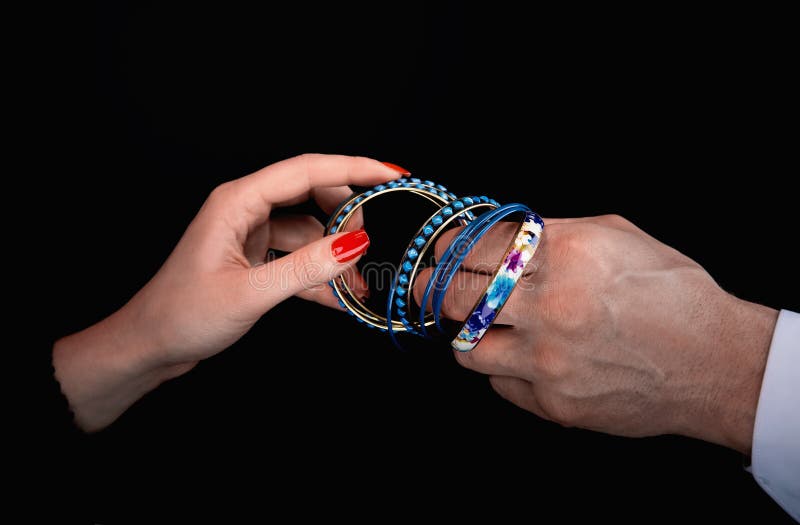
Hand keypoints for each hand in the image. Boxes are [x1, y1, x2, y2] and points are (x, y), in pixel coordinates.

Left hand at [54, 154, 402, 430]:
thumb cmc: (183, 316)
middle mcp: (245, 209)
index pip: (307, 170)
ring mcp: (250, 234)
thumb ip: (305, 268)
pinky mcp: (254, 258)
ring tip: (356, 288)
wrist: (148, 346)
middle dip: (346, 218)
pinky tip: (339, 299)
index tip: (393, 175)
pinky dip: (319, 275)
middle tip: (369, 248)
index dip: (354, 169)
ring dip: (335, 256)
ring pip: (309, 230)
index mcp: (237, 201)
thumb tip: (356, 243)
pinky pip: (298, 257)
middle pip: (312, 194)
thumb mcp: (250, 293)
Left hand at [415, 215, 777, 452]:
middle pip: (454, 296)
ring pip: (466, 349)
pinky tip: (524, 358)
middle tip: (425, 288)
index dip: (450, 247)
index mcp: (563, 253)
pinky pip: (501, 384)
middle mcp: (548, 305)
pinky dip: (504, 369)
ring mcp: (547, 359)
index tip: (442, 250)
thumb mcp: (617, 236)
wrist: (713, 361)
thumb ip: (554, 232)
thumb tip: (502, 236)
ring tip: (479, 327)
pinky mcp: (553, 403)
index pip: (476, 245)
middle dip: (430, 289)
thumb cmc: (672, 294)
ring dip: (466, 335)